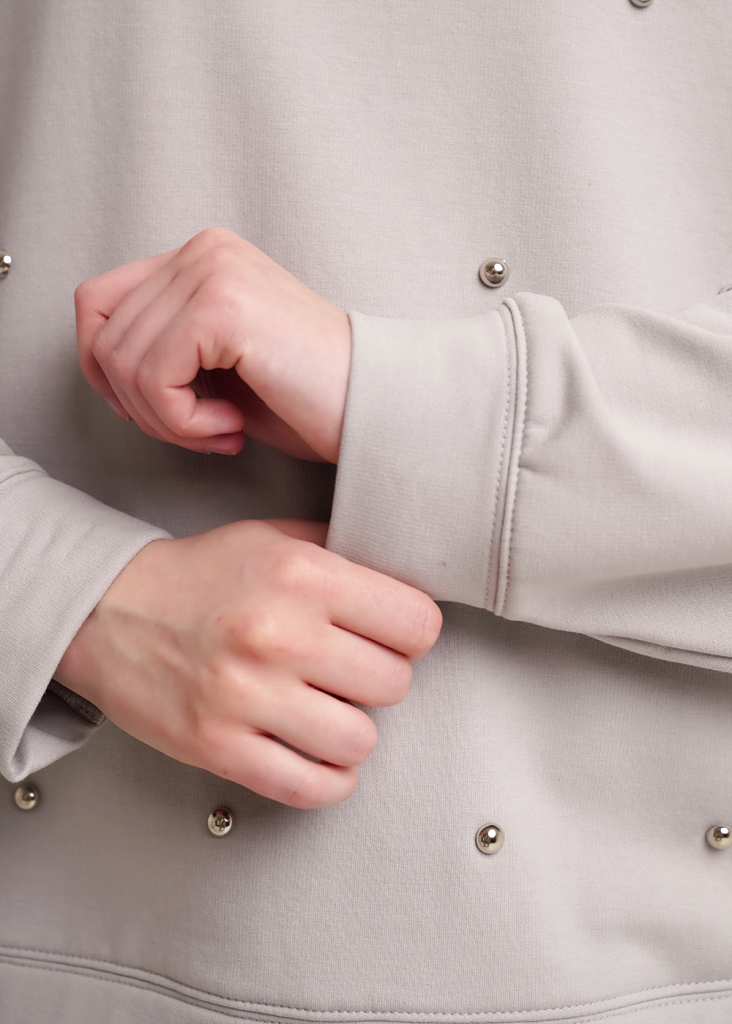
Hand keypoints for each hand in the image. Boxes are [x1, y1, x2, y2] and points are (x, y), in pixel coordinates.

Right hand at [55, 519, 441, 807]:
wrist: (107, 610)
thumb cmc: (201, 576)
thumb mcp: (274, 538)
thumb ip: (344, 555)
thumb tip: (409, 581)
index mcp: (301, 574)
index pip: (417, 623)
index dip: (412, 633)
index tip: (394, 637)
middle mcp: (278, 634)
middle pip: (394, 684)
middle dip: (380, 680)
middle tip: (352, 672)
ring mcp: (246, 696)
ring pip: (359, 741)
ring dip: (351, 731)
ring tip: (329, 711)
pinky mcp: (218, 746)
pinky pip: (310, 787)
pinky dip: (326, 780)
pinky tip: (316, 755)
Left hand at [75, 229, 351, 461]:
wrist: (378, 410)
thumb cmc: (308, 399)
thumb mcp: (217, 365)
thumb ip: (163, 347)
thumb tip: (103, 367)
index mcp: (201, 258)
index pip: (96, 303)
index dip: (106, 370)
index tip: (157, 412)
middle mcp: (203, 251)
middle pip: (101, 337)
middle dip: (140, 406)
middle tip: (200, 431)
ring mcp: (212, 271)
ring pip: (121, 362)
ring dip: (167, 421)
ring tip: (221, 431)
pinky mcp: (223, 306)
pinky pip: (154, 379)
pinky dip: (184, 422)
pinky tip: (233, 426)